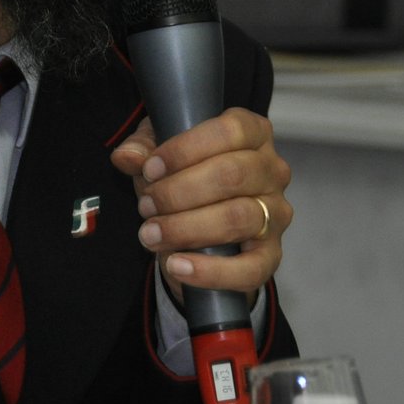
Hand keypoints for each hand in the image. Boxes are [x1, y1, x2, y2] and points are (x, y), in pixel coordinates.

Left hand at [109, 108, 290, 306]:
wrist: (199, 229)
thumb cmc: (185, 178)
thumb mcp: (161, 154)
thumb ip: (142, 149)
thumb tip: (127, 156)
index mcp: (253, 135)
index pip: (230, 132)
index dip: (185, 149)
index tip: (150, 169)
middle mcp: (272, 171)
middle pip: (232, 175)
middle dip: (179, 192)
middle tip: (146, 205)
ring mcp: (276, 214)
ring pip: (238, 218)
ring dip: (186, 228)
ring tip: (151, 234)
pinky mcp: (271, 255)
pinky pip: (250, 268)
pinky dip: (210, 271)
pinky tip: (176, 266)